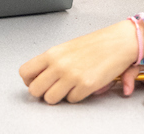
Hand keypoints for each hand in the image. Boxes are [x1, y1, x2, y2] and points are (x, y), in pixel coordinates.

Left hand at [20, 20, 140, 103]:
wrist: (118, 42)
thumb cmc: (96, 43)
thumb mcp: (67, 49)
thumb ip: (52, 62)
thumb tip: (41, 77)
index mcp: (52, 53)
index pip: (25, 72)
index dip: (30, 81)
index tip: (36, 82)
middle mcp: (59, 65)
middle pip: (34, 90)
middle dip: (42, 92)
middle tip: (52, 88)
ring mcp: (71, 76)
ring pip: (50, 99)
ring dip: (59, 96)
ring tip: (68, 88)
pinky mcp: (85, 85)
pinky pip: (71, 100)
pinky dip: (76, 96)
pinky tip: (82, 86)